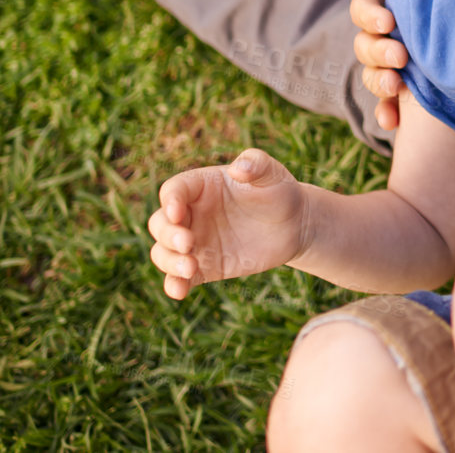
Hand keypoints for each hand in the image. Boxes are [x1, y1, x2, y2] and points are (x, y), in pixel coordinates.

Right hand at [146, 148, 306, 299]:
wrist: (294, 225)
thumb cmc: (279, 191)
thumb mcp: (272, 173)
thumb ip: (257, 164)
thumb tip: (238, 168)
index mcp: (201, 187)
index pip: (173, 190)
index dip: (170, 201)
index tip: (177, 213)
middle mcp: (191, 214)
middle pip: (160, 223)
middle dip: (168, 234)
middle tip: (188, 243)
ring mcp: (195, 242)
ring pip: (163, 252)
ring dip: (168, 261)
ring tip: (190, 267)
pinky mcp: (203, 267)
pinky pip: (179, 278)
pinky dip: (174, 285)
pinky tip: (180, 291)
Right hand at [347, 0, 434, 131]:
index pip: (363, 9)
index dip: (370, 17)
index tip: (390, 23)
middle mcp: (390, 29)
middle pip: (365, 46)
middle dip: (378, 53)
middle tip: (401, 57)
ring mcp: (402, 55)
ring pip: (375, 74)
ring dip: (380, 83)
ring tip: (397, 87)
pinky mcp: (419, 77)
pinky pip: (394, 100)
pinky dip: (388, 112)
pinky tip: (393, 123)